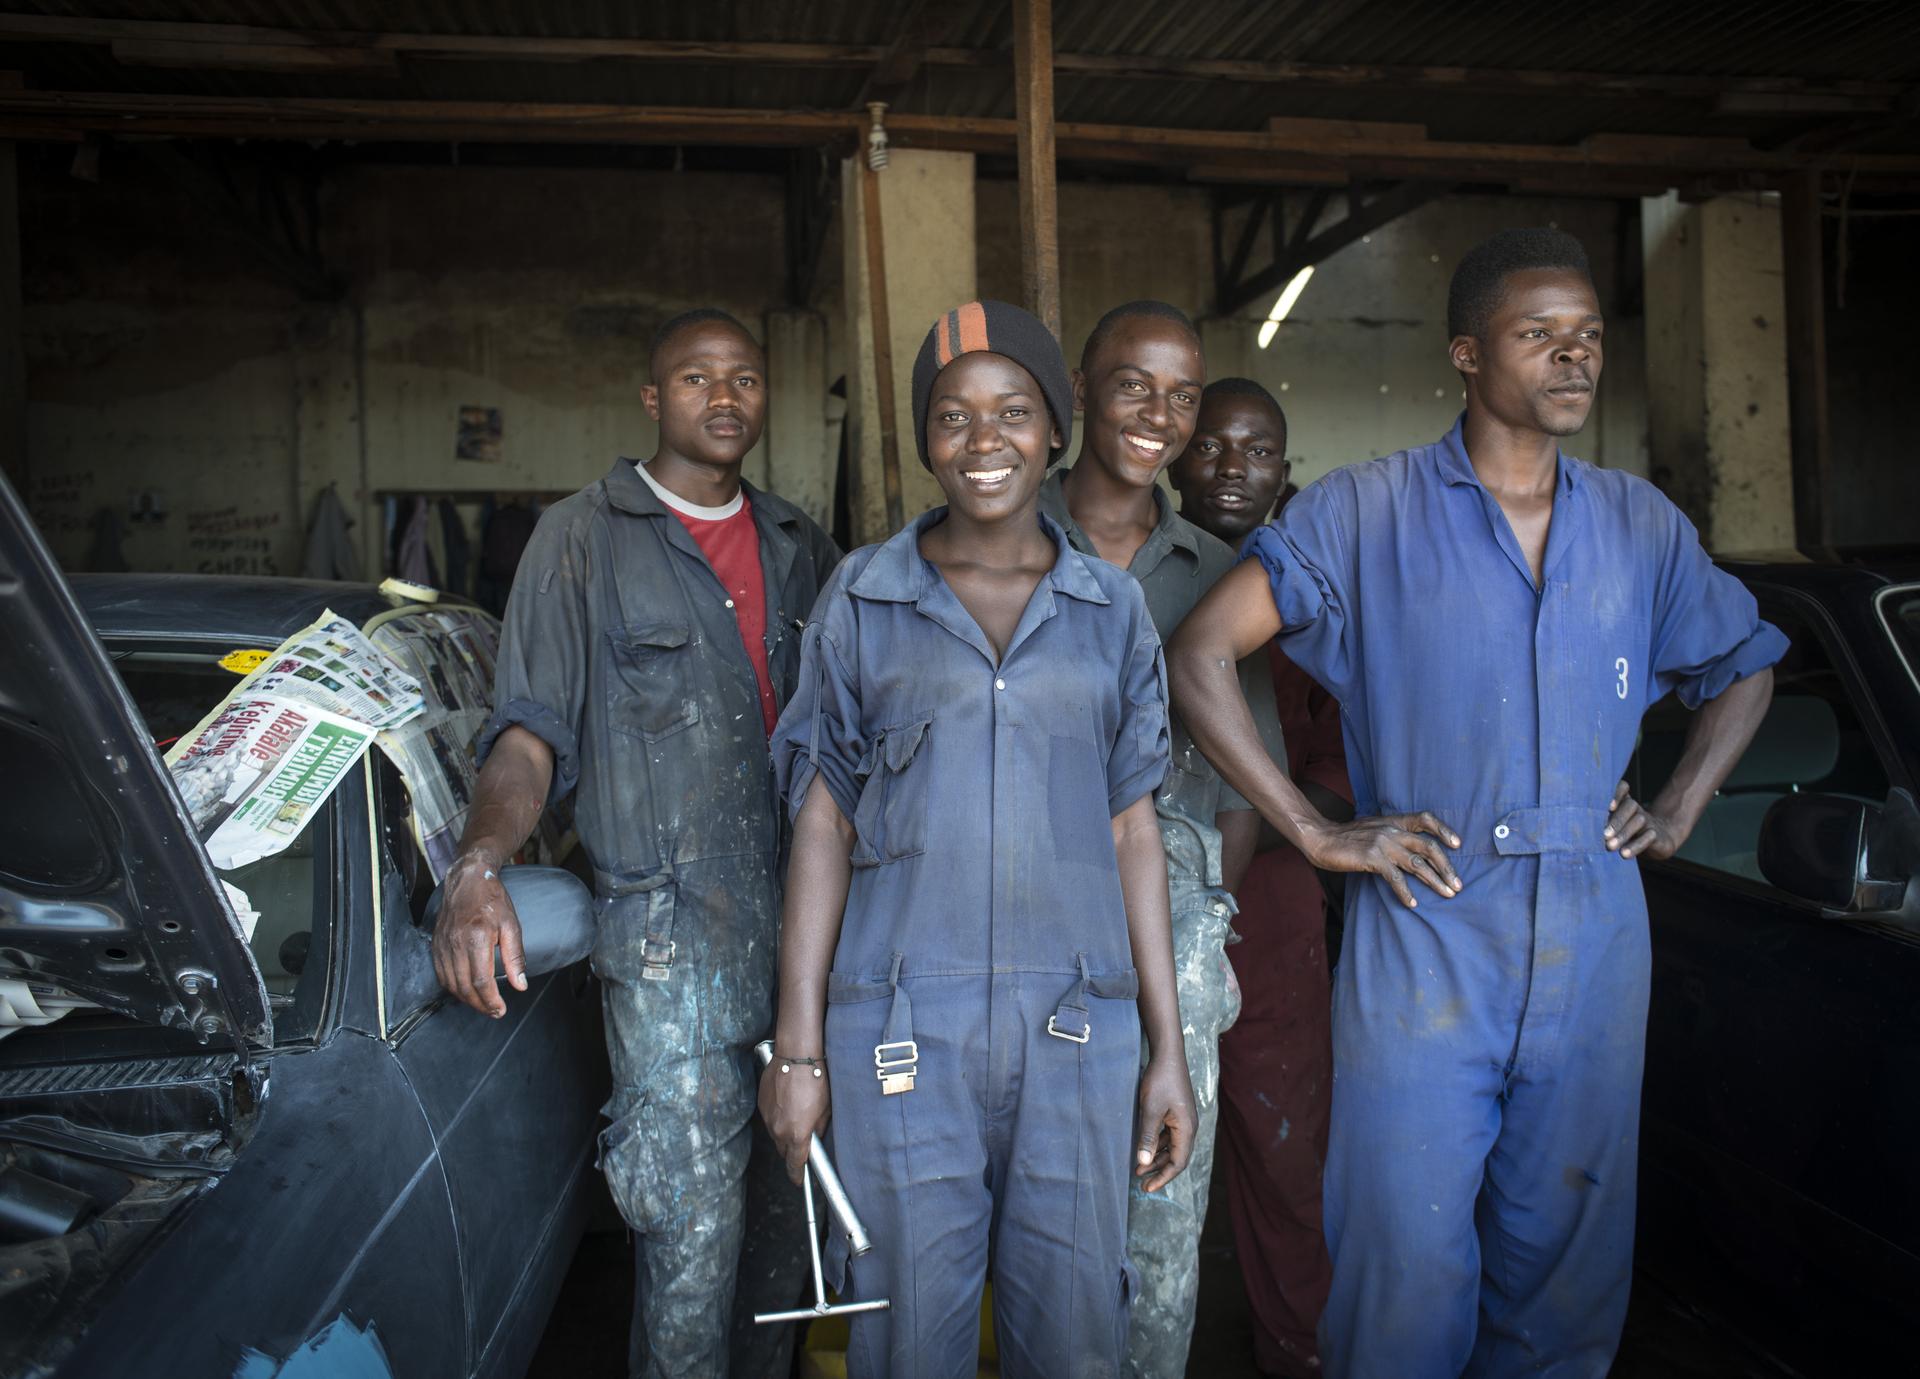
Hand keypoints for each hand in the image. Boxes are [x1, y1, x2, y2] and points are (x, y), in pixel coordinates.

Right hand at [431, 853, 526, 1017]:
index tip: (501, 1009)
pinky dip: (453, 988)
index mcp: (476, 938)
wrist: (467, 880)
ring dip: (466, 999)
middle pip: (464, 987)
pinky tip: (465, 990)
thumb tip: (520, 984)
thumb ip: (515, 957)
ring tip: (483, 1004)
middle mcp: (455, 944)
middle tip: (494, 1011)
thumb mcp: (512, 925)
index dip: (490, 1000)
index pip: (480, 980)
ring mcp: (442, 945)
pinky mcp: (435, 945)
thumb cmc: (492, 900)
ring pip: (450, 984)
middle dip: (480, 1005)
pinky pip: (441, 974)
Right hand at [759, 1057, 831, 1184]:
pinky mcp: (761, 1105)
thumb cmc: (816, 1081)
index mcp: (797, 1135)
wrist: (796, 1057)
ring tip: (796, 1115)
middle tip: (802, 1140)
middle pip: (783, 1151)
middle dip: (792, 1150)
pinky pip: (769, 1118)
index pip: (794, 1165)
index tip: (800, 1181)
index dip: (798, 1176)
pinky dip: (777, 1116)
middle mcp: (779, 1130)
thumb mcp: (825, 1109)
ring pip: (775, 1134)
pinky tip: (787, 1103)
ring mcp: (768, 1118)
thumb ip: (818, 1130)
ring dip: (784, 1131)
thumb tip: (814, 1139)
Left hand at [1133, 1053, 1195, 1193]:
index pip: (1178, 1163)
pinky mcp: (1176, 1113)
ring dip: (1156, 1158)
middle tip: (1141, 1183)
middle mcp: (1189, 1127)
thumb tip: (1143, 1163)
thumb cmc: (1160, 1080)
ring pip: (1171, 1147)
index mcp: (1187, 1129)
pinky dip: (1156, 1144)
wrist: (1167, 1055)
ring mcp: (1183, 1120)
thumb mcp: (1150, 1110)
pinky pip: (1168, 1135)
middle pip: (1176, 1157)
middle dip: (1158, 1171)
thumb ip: (1147, 1137)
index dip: (1163, 1178)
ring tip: (1138, 1168)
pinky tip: (1144, 1148)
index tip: (1148, 1188)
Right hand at [1302, 811, 1463, 908]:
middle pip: (1429, 846)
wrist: (1321, 838)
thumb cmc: (1346, 838)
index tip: (1458, 845)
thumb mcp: (1373, 829)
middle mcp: (1392, 830)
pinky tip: (1412, 903)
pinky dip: (1405, 892)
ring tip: (1447, 894)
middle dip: (1447, 867)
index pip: (1425, 819)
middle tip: (1457, 885)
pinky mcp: (1372, 858)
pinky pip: (1395, 877)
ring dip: (1435, 881)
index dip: (1444, 830)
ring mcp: (1383, 844)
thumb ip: (1392, 835)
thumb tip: (1412, 852)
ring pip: (1418, 863)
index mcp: (1393, 821)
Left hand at [1606, 781, 1682, 860]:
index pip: (1622, 788)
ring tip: (1610, 847)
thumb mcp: (1610, 824)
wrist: (1657, 840)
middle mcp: (1636, 808)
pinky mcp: (1656, 834)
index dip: (1617, 793)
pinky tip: (1624, 854)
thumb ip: (1599, 822)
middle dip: (1616, 821)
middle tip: (1604, 835)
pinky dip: (1636, 846)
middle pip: (1630, 806)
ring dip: (1623, 835)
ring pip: (1638, 821)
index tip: (1608, 806)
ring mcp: (1648, 820)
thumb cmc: (1623, 831)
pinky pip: (1649, 837)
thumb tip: (1576, 828)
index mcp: (1623, 802)